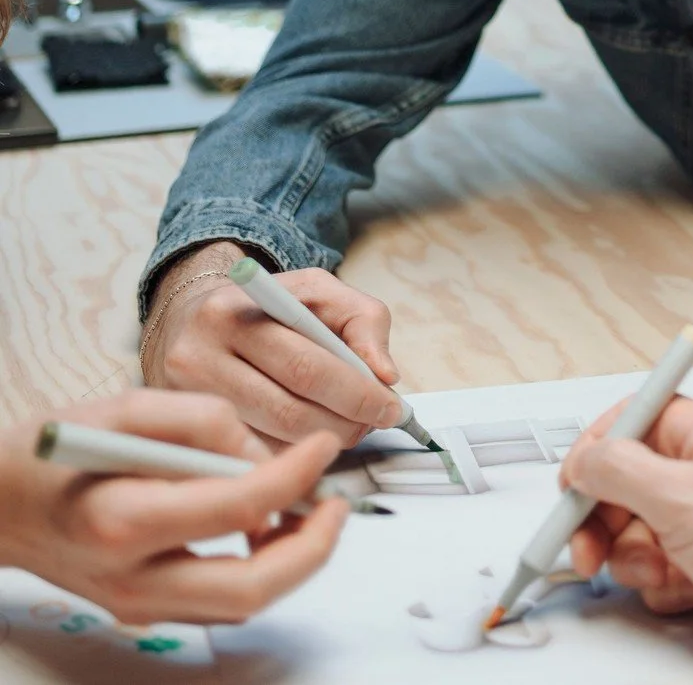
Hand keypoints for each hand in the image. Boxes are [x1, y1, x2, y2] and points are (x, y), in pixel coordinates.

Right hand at [0, 390, 347, 624]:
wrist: (0, 503)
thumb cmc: (57, 447)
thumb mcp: (126, 406)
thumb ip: (201, 422)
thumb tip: (262, 454)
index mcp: (125, 517)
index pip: (237, 508)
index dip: (295, 477)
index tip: (324, 446)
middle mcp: (131, 576)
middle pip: (248, 589)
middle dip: (311, 549)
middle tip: (337, 505)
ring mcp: (136, 603)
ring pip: (239, 606)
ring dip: (291, 563)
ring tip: (310, 509)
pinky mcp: (143, 609)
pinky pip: (219, 603)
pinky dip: (259, 570)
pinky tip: (270, 526)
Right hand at [142, 242, 403, 446]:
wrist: (192, 319)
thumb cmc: (268, 308)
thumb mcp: (319, 292)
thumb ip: (363, 323)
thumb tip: (385, 376)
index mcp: (235, 312)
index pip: (306, 364)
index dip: (355, 393)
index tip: (391, 408)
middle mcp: (199, 355)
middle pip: (287, 410)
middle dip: (344, 424)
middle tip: (373, 425)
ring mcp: (184, 402)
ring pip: (270, 442)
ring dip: (321, 446)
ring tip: (347, 429)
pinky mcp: (183, 434)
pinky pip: (251, 459)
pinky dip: (291, 458)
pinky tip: (310, 445)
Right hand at [563, 397, 692, 670]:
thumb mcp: (681, 498)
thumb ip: (620, 472)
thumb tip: (584, 460)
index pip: (630, 421)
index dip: (595, 453)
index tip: (572, 486)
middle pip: (624, 483)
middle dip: (605, 521)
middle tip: (591, 550)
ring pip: (637, 530)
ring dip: (638, 558)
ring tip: (662, 570)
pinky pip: (659, 564)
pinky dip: (663, 581)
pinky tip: (687, 587)